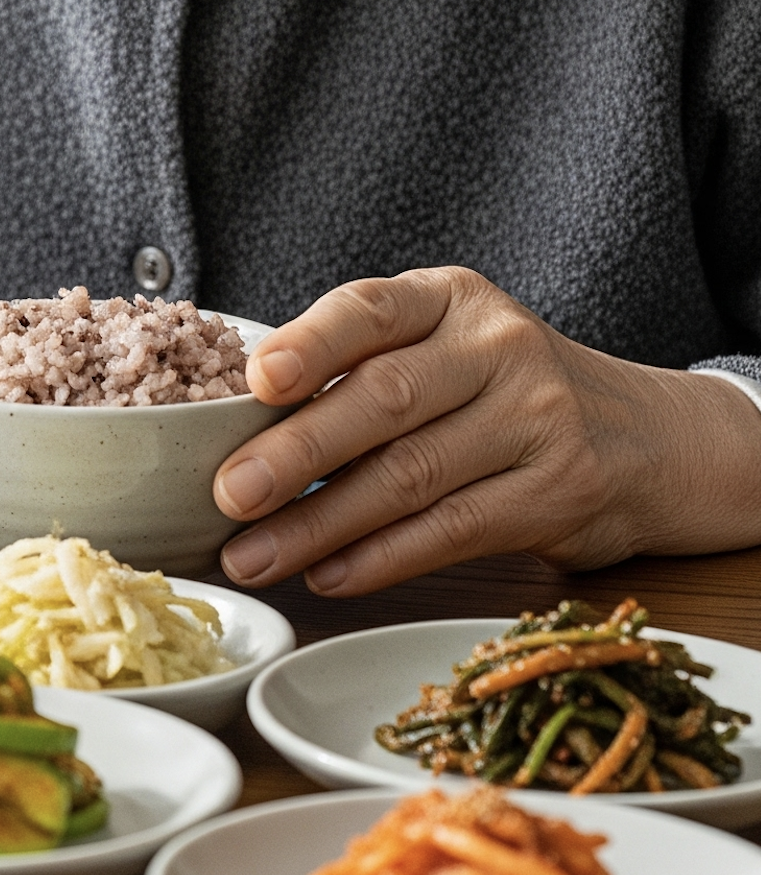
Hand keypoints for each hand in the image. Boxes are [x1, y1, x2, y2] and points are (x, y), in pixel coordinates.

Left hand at [211, 267, 760, 595]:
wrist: (647, 437)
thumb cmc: (500, 390)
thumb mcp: (443, 347)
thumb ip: (361, 368)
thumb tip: (235, 425)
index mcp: (448, 299)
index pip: (369, 309)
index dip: (310, 343)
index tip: (256, 380)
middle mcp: (496, 348)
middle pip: (383, 401)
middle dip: (296, 454)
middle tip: (228, 494)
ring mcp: (536, 418)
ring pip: (410, 476)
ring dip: (320, 525)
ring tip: (253, 554)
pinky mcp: (559, 492)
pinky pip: (453, 529)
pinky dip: (381, 558)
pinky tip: (327, 575)